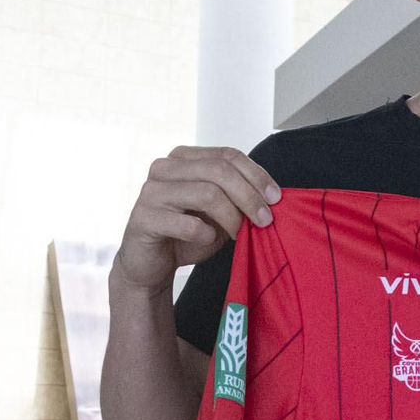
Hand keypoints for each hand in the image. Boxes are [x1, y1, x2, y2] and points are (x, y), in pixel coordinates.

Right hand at [114, 146, 280, 293]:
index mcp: (183, 158)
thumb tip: (273, 196)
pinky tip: (207, 240)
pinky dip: (207, 235)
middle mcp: (164, 167)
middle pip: (219, 170)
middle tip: (265, 220)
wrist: (153, 264)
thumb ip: (238, 196)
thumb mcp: (219, 210)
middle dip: (249, 196)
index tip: (276, 198)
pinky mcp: (144, 218)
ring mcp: (151, 191)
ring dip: (232, 217)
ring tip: (238, 234)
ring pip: (207, 193)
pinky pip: (189, 224)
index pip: (228, 155)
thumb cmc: (188, 233)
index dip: (257, 175)